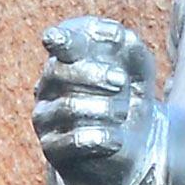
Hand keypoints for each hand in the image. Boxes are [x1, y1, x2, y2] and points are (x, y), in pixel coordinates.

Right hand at [35, 17, 163, 184]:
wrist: (134, 149)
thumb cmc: (129, 99)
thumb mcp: (139, 71)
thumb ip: (131, 48)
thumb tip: (118, 34)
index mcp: (67, 60)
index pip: (60, 43)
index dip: (60, 39)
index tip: (54, 37)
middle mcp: (48, 86)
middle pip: (59, 71)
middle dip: (94, 74)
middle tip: (121, 81)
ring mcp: (46, 118)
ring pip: (69, 106)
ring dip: (105, 108)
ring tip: (122, 113)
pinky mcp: (52, 149)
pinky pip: (74, 140)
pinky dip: (103, 137)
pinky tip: (117, 139)